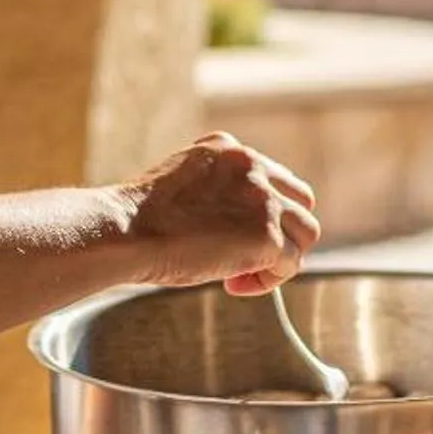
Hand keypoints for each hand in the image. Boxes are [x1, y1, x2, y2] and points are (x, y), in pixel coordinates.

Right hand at [119, 132, 319, 297]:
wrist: (126, 231)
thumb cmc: (139, 220)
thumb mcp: (183, 185)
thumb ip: (215, 192)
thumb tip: (233, 225)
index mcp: (228, 149)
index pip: (271, 178)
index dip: (260, 213)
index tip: (232, 235)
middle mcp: (253, 166)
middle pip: (300, 201)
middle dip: (281, 232)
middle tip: (247, 257)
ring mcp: (264, 200)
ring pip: (306, 232)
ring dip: (280, 258)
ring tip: (241, 274)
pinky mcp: (267, 235)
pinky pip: (290, 264)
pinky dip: (268, 280)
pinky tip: (235, 284)